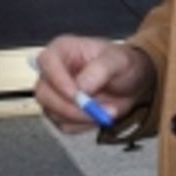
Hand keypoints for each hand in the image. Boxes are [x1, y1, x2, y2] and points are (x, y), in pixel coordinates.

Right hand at [33, 34, 155, 133]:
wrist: (130, 83)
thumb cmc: (122, 64)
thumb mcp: (118, 60)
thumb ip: (100, 69)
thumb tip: (81, 86)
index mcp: (62, 50)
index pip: (47, 62)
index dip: (59, 80)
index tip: (78, 94)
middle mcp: (52, 71)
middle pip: (44, 93)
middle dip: (71, 107)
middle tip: (97, 111)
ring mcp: (54, 93)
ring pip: (52, 113)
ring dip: (81, 117)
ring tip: (107, 111)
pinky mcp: (60, 112)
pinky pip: (64, 125)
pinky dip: (83, 125)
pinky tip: (98, 116)